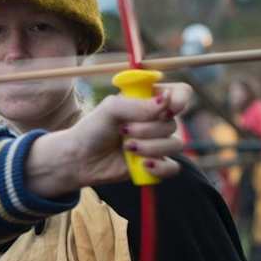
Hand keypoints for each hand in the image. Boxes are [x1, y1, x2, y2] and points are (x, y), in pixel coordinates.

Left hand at [28, 83, 190, 195]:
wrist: (80, 158)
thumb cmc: (93, 129)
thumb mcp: (110, 109)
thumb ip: (137, 105)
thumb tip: (166, 102)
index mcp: (149, 100)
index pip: (180, 92)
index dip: (180, 98)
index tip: (170, 107)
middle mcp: (157, 120)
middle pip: (174, 123)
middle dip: (148, 129)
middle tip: (123, 131)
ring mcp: (157, 143)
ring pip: (175, 145)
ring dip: (150, 147)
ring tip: (127, 148)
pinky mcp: (155, 165)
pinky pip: (173, 168)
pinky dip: (159, 167)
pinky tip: (142, 165)